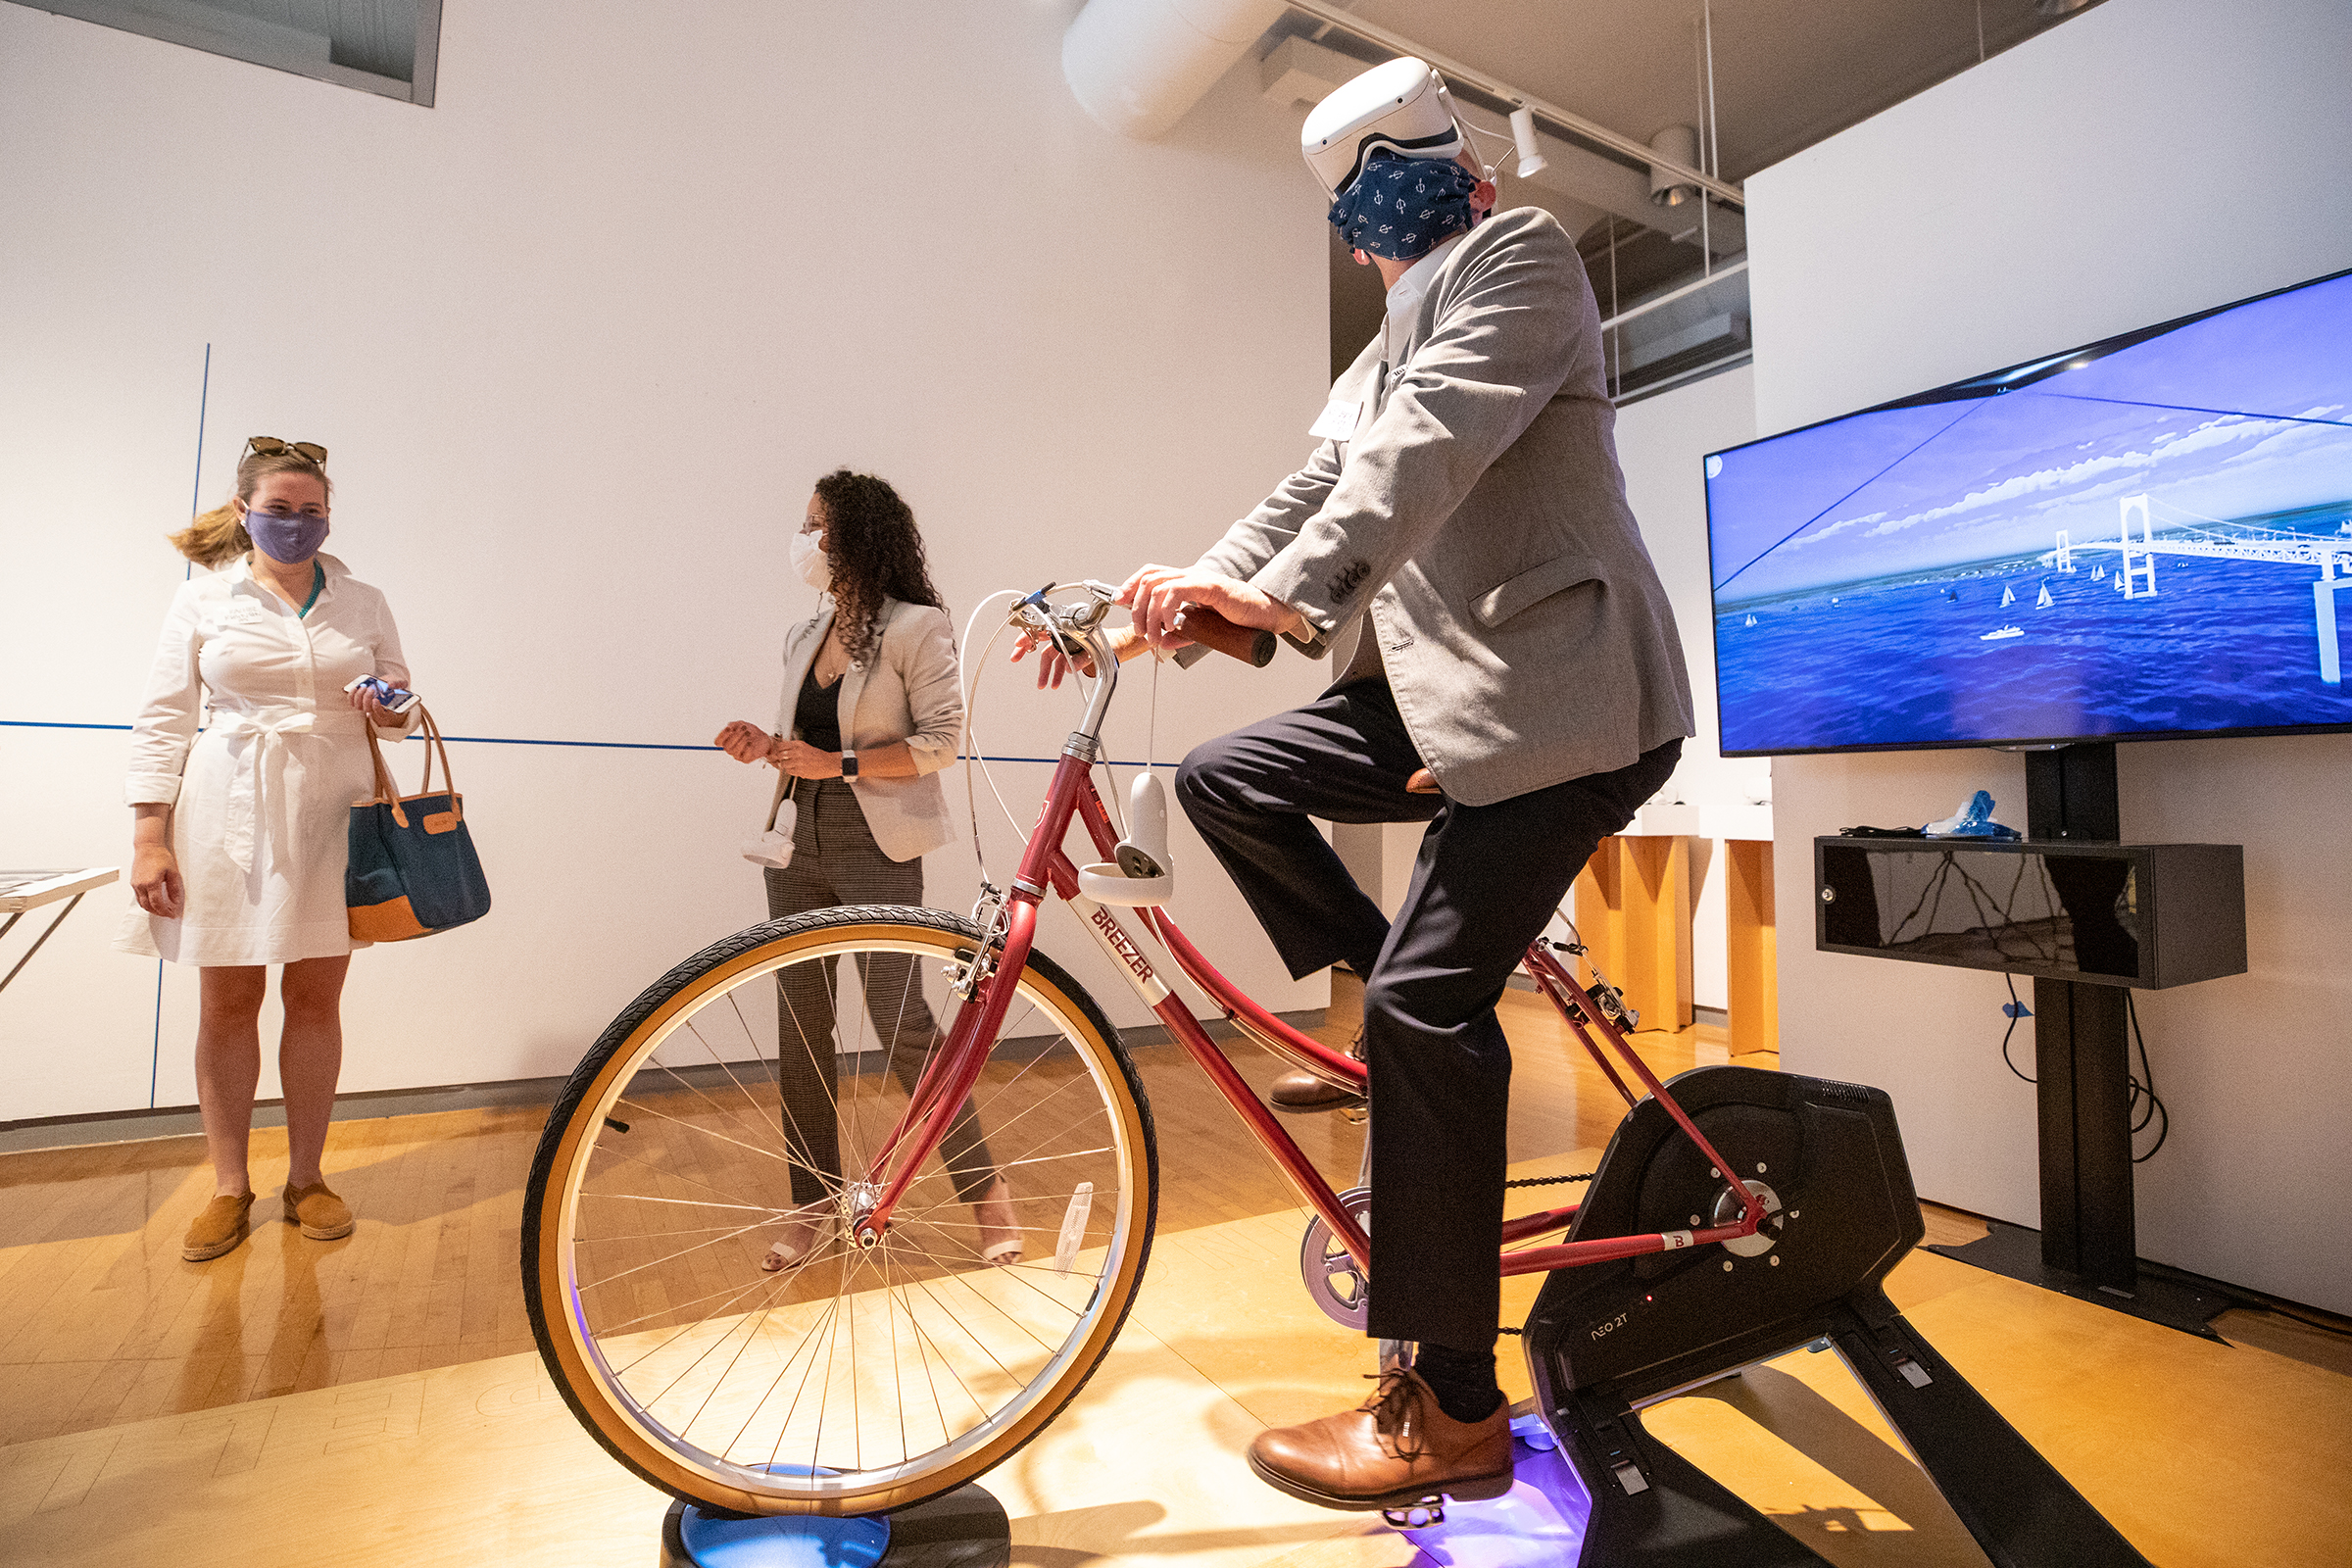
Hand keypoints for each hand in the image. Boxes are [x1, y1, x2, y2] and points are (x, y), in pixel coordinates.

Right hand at [132, 845, 183, 919]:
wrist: (147, 847)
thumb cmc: (160, 856)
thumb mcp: (172, 872)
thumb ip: (174, 889)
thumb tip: (176, 902)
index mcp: (151, 883)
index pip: (157, 904)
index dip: (165, 911)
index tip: (172, 914)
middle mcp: (141, 885)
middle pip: (148, 906)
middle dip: (158, 913)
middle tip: (168, 914)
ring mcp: (135, 884)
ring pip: (142, 903)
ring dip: (151, 909)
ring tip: (162, 910)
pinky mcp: (133, 882)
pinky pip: (138, 897)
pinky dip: (145, 903)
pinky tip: (153, 902)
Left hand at [346, 684, 403, 724]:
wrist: (386, 682)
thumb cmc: (394, 684)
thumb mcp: (401, 682)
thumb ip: (399, 683)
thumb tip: (390, 684)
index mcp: (388, 708)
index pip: (381, 714)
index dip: (377, 708)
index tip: (376, 700)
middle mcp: (375, 709)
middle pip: (368, 709)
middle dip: (367, 699)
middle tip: (371, 689)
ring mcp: (366, 706)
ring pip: (358, 707)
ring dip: (359, 696)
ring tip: (364, 687)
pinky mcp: (359, 701)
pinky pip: (351, 702)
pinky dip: (351, 695)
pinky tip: (355, 688)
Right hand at [714, 720, 772, 763]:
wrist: (763, 738)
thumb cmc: (750, 731)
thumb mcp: (742, 724)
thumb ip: (734, 725)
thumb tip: (729, 727)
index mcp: (726, 741)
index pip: (717, 742)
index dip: (722, 735)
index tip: (731, 729)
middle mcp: (730, 750)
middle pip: (726, 747)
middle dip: (736, 736)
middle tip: (745, 729)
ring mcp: (737, 756)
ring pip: (735, 751)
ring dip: (743, 740)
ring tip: (749, 734)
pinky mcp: (745, 760)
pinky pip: (744, 755)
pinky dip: (748, 747)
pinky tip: (752, 743)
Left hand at [776, 739, 839, 778]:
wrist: (829, 763)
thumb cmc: (819, 756)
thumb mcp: (806, 747)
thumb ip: (794, 747)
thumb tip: (782, 749)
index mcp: (799, 744)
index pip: (781, 745)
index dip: (777, 749)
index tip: (777, 752)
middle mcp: (798, 752)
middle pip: (780, 754)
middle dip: (779, 758)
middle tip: (781, 759)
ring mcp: (799, 762)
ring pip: (783, 764)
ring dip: (785, 765)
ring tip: (790, 765)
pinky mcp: (800, 771)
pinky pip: (789, 771)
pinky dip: (790, 771)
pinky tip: (795, 769)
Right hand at [1010, 624, 1146, 688]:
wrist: (1124, 646)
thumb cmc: (1114, 641)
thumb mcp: (1098, 649)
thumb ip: (1083, 658)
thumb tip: (1069, 667)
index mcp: (1069, 627)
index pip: (1043, 628)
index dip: (1029, 634)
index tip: (1019, 643)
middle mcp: (1066, 633)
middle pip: (1041, 640)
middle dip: (1027, 649)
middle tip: (1015, 657)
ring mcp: (1069, 642)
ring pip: (1050, 655)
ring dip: (1045, 671)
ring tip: (1042, 684)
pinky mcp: (1073, 652)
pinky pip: (1059, 661)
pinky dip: (1056, 673)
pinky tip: (1055, 683)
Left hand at [1118, 565, 1303, 652]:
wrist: (1264, 614)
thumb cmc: (1237, 618)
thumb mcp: (1201, 627)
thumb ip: (1181, 632)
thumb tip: (1162, 642)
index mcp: (1186, 580)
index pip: (1150, 573)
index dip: (1131, 585)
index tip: (1120, 602)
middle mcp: (1190, 574)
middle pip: (1148, 579)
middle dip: (1136, 607)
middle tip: (1142, 631)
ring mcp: (1199, 578)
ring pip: (1158, 586)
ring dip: (1149, 614)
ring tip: (1155, 635)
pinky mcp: (1208, 585)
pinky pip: (1177, 591)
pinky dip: (1167, 610)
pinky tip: (1170, 626)